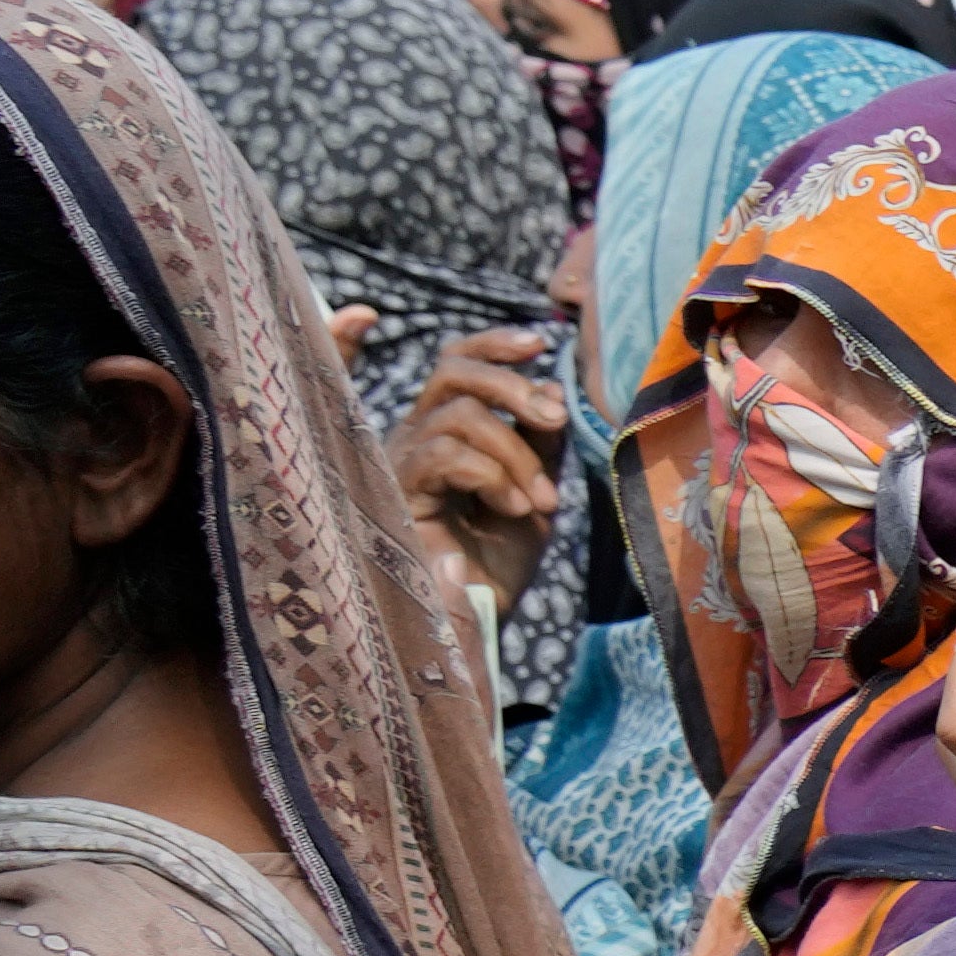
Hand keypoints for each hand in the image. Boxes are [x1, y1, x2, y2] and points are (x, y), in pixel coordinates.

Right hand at [368, 319, 576, 608]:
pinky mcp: (398, 493)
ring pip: (458, 416)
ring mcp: (403, 460)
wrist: (484, 613)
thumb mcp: (536, 485)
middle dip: (512, 387)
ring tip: (539, 501)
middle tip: (556, 422)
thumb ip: (541, 438)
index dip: (493, 343)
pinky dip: (492, 475)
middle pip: (453, 369)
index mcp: (447, 426)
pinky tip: (514, 508)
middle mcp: (417, 434)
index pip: (458, 360)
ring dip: (514, 454)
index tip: (539, 343)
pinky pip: (444, 455)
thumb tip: (549, 385)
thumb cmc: (504, 553)